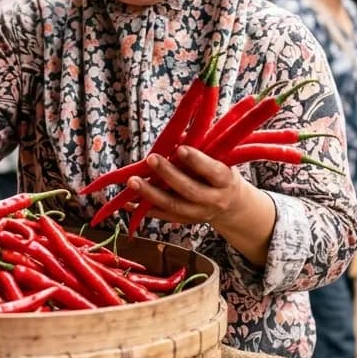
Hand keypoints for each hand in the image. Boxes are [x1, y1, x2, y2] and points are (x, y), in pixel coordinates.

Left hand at [126, 145, 263, 226]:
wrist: (229, 204)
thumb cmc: (219, 172)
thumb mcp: (218, 157)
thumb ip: (199, 146)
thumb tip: (174, 136)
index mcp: (225, 181)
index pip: (212, 171)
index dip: (197, 161)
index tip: (180, 149)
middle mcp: (213, 200)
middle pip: (189, 190)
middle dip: (168, 174)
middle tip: (151, 158)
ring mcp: (198, 214)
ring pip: (172, 206)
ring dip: (150, 194)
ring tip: (132, 181)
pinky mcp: (183, 221)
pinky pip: (161, 216)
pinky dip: (143, 209)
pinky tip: (126, 202)